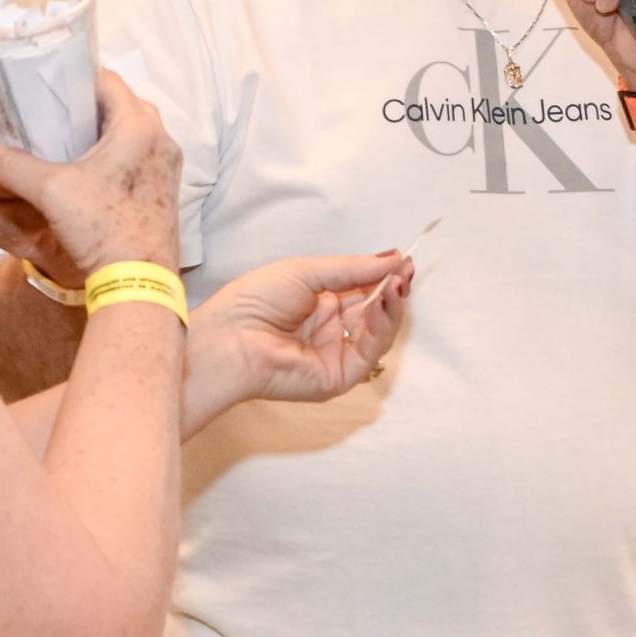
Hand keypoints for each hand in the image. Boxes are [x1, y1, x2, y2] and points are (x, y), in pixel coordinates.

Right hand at [0, 67, 180, 276]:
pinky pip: (134, 158)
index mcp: (139, 124)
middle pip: (114, 105)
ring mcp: (165, 165)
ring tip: (61, 137)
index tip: (44, 83)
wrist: (138, 284)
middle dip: (79, 107)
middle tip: (47, 111)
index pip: (103, 79)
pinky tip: (82, 169)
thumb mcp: (51, 192)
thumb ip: (14, 165)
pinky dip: (108, 157)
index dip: (70, 77)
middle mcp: (160, 138)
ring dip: (94, 133)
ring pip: (125, 132)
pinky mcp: (162, 190)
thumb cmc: (102, 229)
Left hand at [185, 252, 412, 429]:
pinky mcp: (337, 377)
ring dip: (391, 307)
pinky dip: (381, 327)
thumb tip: (394, 259)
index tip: (403, 260)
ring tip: (397, 285)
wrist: (229, 337)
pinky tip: (383, 302)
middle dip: (392, 290)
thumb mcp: (308, 271)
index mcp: (318, 304)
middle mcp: (329, 330)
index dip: (382, 276)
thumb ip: (353, 269)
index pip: (361, 290)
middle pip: (374, 311)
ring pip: (377, 333)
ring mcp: (334, 354)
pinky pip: (368, 352)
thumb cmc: (255, 300)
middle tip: (406, 271)